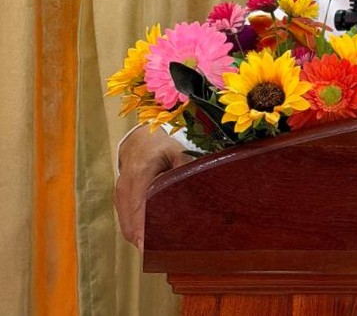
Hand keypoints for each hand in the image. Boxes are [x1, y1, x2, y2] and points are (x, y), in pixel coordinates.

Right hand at [114, 127, 192, 250]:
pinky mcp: (119, 200)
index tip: (147, 247)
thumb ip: (184, 167)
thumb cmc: (160, 146)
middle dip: (143, 240)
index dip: (142, 229)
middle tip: (161, 255)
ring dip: (139, 239)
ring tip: (158, 251)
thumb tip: (195, 183)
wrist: (138, 141)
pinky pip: (125, 222)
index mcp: (139, 174)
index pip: (138, 207)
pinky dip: (135, 232)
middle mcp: (125, 187)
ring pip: (126, 225)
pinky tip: (149, 240)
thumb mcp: (176, 151)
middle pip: (130, 222)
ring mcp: (119, 195)